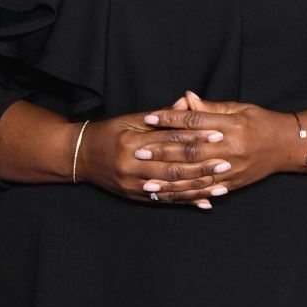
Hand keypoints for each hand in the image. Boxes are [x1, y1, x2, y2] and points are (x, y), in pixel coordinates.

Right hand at [78, 99, 230, 208]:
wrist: (80, 156)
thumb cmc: (108, 133)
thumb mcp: (131, 120)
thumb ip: (161, 116)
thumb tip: (187, 103)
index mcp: (132, 143)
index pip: (170, 140)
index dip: (195, 137)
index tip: (218, 134)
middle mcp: (132, 166)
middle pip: (173, 167)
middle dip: (202, 166)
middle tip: (226, 162)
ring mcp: (133, 185)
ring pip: (172, 188)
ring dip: (198, 188)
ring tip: (221, 186)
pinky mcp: (135, 197)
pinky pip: (165, 201)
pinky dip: (186, 202)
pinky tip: (204, 203)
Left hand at [138, 91, 288, 198]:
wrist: (288, 145)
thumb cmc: (261, 122)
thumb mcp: (239, 108)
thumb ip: (211, 107)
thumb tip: (186, 98)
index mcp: (231, 125)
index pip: (194, 122)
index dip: (170, 119)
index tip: (149, 118)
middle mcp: (231, 148)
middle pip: (191, 150)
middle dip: (163, 152)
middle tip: (139, 151)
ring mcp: (232, 169)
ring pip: (196, 176)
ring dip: (170, 180)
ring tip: (148, 182)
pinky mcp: (233, 184)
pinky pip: (207, 190)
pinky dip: (188, 195)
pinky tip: (171, 196)